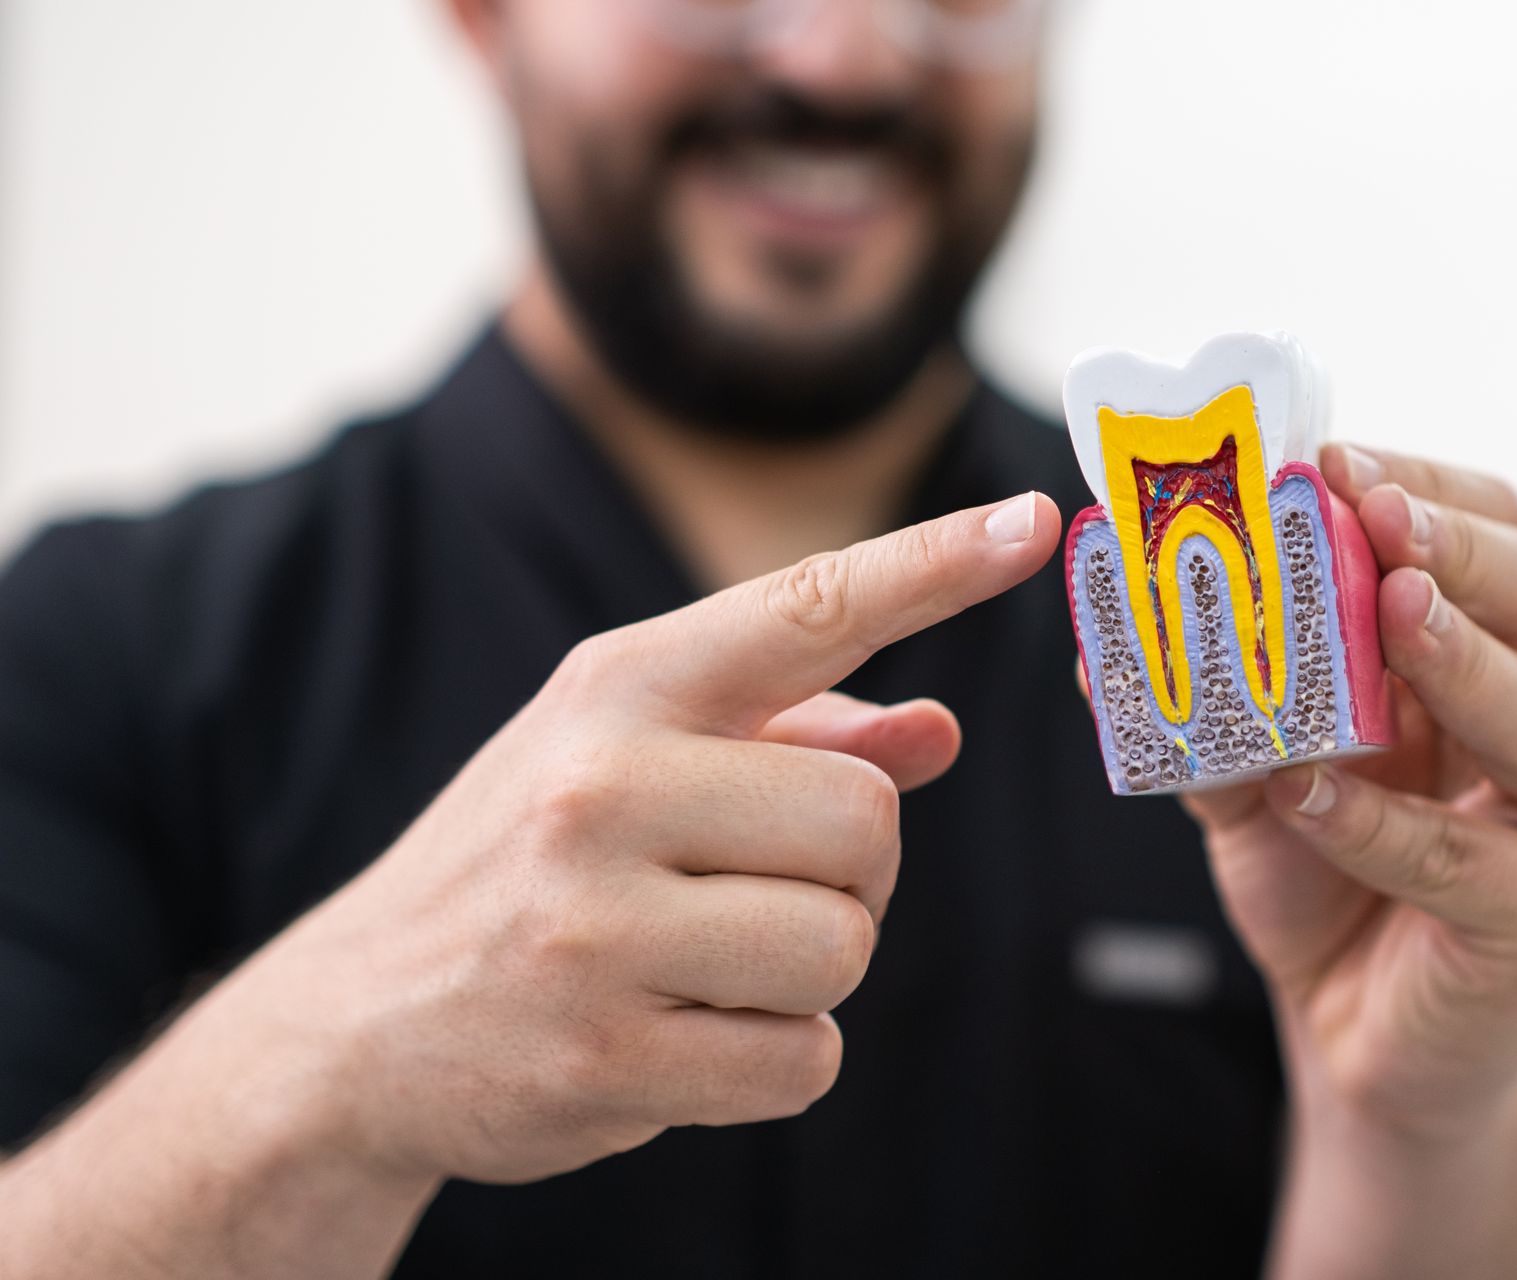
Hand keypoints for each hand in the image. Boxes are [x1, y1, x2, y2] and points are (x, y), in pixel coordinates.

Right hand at [205, 491, 1058, 1185]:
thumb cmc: (530, 865)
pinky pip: (804, 1059)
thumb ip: (798, 736)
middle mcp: (600, 788)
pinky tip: (684, 1035)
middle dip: (854, 872)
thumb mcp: (634, 760)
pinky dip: (775, 1058)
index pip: (806, 608)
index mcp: (618, 690)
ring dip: (812, 969)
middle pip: (869, 822)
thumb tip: (942, 731)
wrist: (355, 1022)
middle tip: (766, 887)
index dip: (933, 564)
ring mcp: (593, 928)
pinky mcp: (602, 1059)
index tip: (1035, 523)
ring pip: (846, 946)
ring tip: (710, 965)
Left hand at [1189, 445, 1516, 1139]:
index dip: (1426, 485)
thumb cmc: (1338, 868)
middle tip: (1378, 511)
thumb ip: (1218, 694)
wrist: (1374, 1032)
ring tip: (1385, 608)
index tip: (1333, 455)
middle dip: (1460, 550)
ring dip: (1457, 660)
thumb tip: (1107, 623)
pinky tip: (1305, 791)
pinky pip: (1459, 861)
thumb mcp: (1271, 761)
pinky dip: (1377, 821)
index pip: (1503, 532)